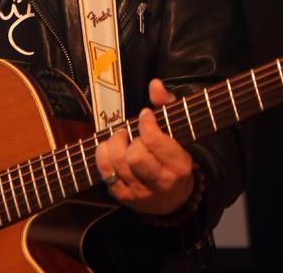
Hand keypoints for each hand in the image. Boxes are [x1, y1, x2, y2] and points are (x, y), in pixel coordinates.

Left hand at [94, 79, 194, 214]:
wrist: (172, 198)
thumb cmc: (172, 155)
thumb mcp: (177, 130)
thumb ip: (167, 105)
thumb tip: (154, 84)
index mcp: (179, 166)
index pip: (154, 142)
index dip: (146, 124)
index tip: (145, 115)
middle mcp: (160, 183)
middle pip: (134, 157)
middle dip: (130, 139)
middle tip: (132, 133)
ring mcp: (140, 192)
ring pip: (116, 164)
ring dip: (114, 144)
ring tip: (122, 138)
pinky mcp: (122, 196)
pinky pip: (104, 172)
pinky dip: (104, 155)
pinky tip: (112, 150)